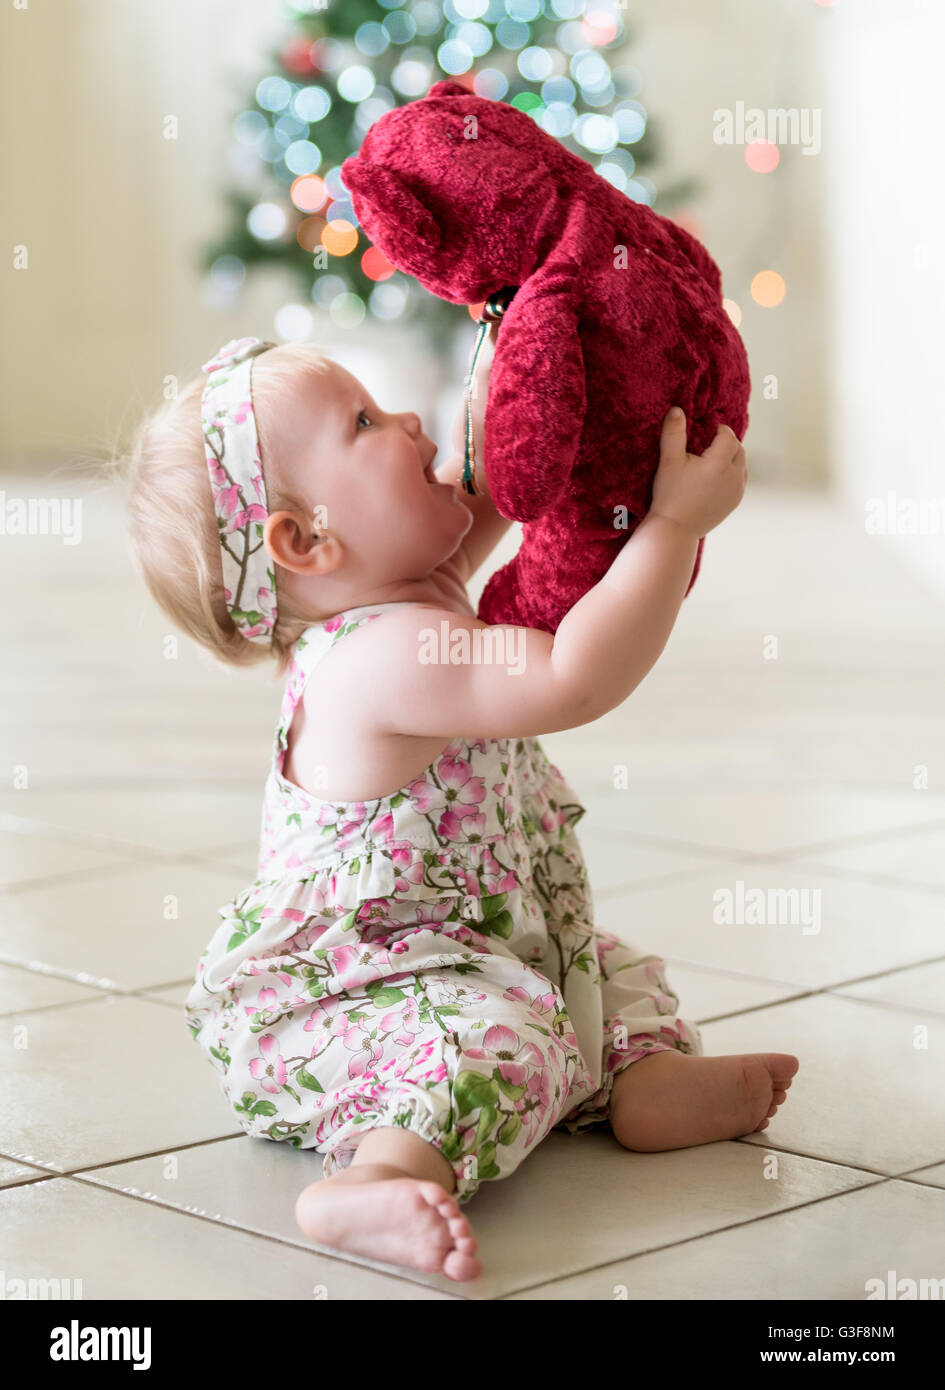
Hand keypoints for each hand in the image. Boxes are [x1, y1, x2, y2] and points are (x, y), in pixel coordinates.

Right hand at [650, 406, 746, 537]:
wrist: (675, 529)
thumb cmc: (669, 495)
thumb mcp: (668, 461)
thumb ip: (674, 433)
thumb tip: (677, 409)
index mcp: (720, 462)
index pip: (728, 435)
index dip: (718, 430)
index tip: (705, 432)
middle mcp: (734, 476)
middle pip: (738, 449)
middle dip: (727, 443)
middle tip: (708, 444)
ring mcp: (737, 491)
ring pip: (742, 465)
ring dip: (731, 458)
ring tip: (712, 460)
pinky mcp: (734, 503)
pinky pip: (740, 481)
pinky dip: (732, 474)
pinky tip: (715, 477)